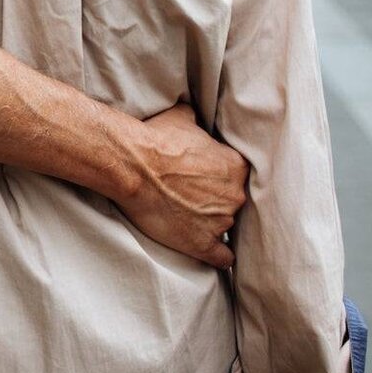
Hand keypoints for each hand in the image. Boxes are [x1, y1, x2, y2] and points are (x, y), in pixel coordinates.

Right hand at [115, 103, 247, 267]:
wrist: (132, 165)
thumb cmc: (155, 139)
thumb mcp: (180, 118)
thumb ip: (196, 120)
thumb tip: (196, 113)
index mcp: (235, 166)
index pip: (239, 175)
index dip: (221, 176)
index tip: (206, 177)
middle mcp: (235, 195)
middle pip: (234, 201)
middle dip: (217, 199)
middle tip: (193, 195)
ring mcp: (221, 222)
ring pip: (226, 226)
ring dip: (212, 223)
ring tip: (189, 217)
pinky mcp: (202, 243)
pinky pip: (223, 258)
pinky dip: (219, 257)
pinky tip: (212, 253)